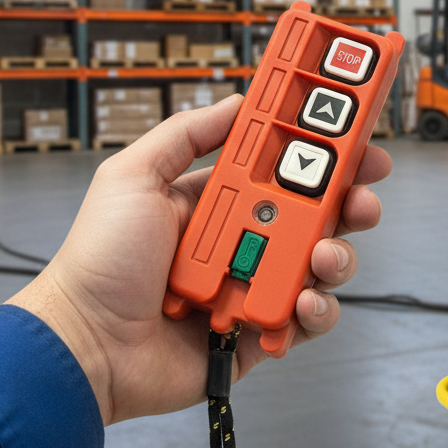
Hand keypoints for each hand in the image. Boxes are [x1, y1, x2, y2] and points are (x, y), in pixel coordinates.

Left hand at [7, 95, 390, 424]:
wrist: (87, 343)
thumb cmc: (99, 262)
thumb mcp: (133, 176)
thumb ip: (187, 134)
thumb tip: (238, 103)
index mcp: (221, 200)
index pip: (285, 168)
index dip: (325, 154)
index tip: (356, 141)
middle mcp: (246, 240)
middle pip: (318, 214)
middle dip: (350, 203)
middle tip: (361, 199)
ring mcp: (256, 286)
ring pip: (322, 264)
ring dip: (336, 256)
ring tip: (322, 258)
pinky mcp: (262, 332)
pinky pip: (309, 318)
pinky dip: (316, 310)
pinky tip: (300, 302)